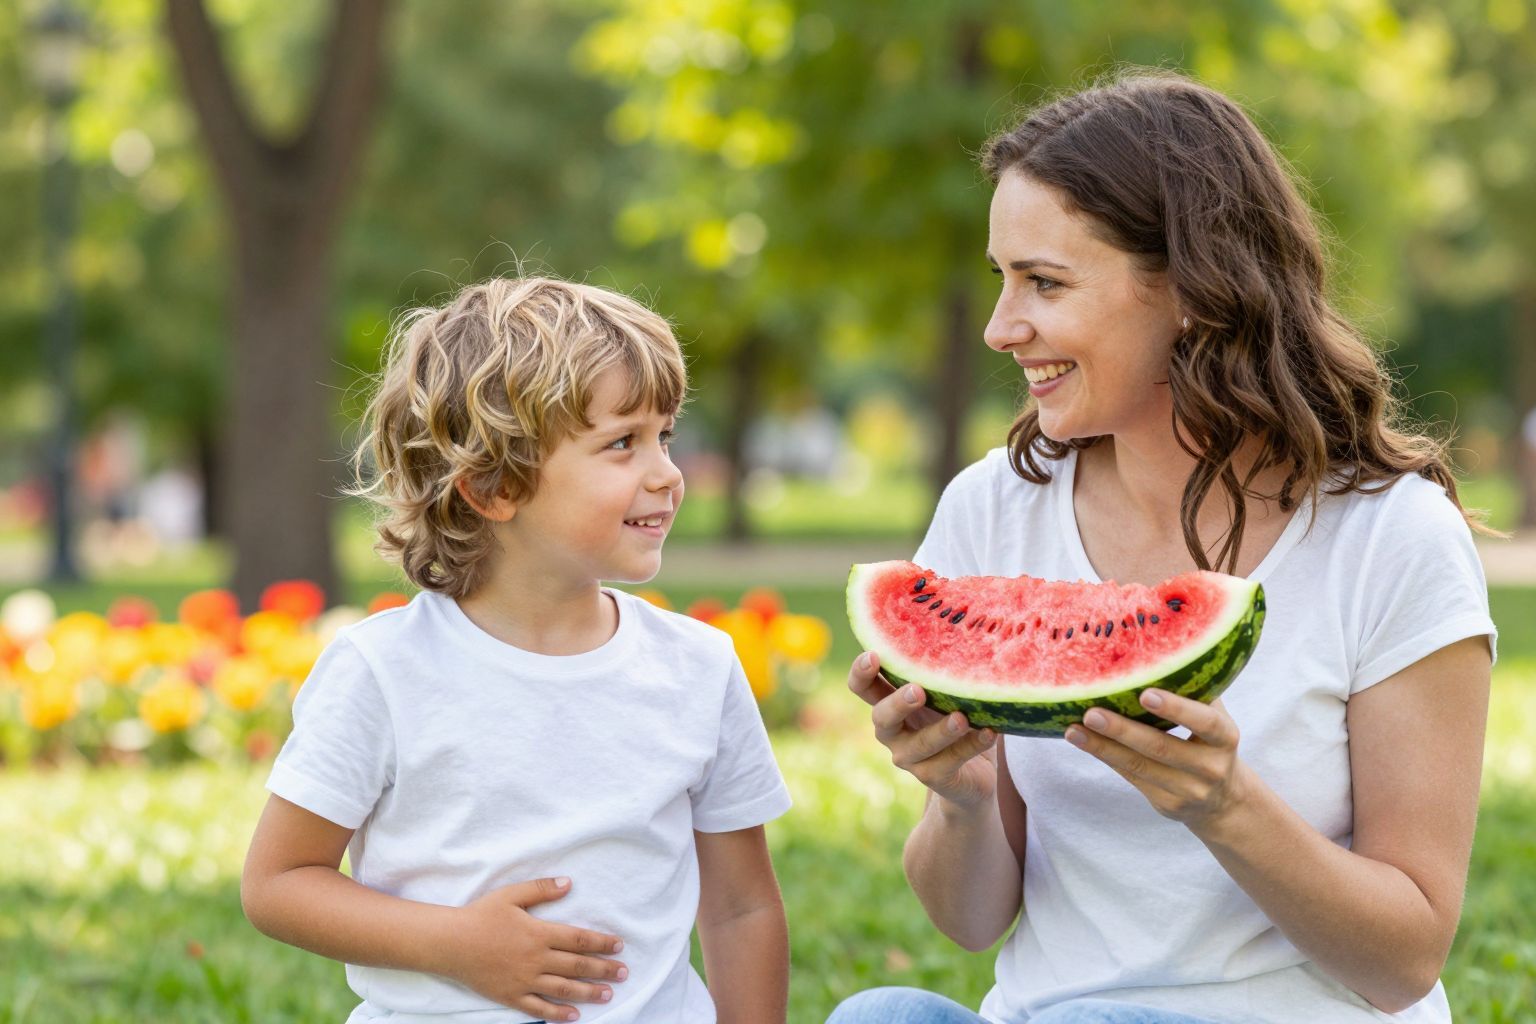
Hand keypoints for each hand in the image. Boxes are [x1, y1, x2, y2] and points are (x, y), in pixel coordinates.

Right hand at [445, 877, 626, 1021]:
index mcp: (539, 933)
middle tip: (624, 972)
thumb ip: (542, 889)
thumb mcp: (512, 895)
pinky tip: (574, 1016)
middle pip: (577, 966)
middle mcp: (536, 959)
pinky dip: (558, 1014)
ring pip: (563, 989)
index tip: (619, 946)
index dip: (601, 943)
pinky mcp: (511, 996)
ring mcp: (524, 980)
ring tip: (609, 994)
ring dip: (589, 992)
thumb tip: (569, 882)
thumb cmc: (480, 915)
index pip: (578, 939)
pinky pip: (539, 1009)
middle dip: (603, 969)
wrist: (450, 943)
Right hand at [848, 651, 998, 809]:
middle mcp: (892, 731)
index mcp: (889, 703)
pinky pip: (950, 761)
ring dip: (940, 731)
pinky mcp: (933, 776)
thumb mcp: (947, 696)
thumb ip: (946, 674)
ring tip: (961, 718)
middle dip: (897, 703)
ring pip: (920, 744)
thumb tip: (972, 627)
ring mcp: (910, 757)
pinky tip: (988, 732)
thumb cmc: (955, 720)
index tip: (874, 656)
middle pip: (881, 717)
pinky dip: (970, 745)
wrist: (973, 776)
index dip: (861, 672)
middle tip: (917, 691)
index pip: (863, 687)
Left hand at [1065, 690, 1250, 833]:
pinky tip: (1082, 741)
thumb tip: (1159, 643)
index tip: (1145, 694)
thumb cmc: (1209, 740)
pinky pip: (1130, 777)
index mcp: (1225, 738)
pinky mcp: (1166, 803)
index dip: (1176, 709)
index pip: (1205, 722)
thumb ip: (1196, 689)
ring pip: (1139, 766)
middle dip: (1123, 731)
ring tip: (1073, 730)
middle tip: (1091, 713)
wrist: (1224, 801)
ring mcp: (1188, 790)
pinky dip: (1105, 756)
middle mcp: (1210, 767)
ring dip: (1102, 747)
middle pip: (1161, 748)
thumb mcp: (1215, 717)